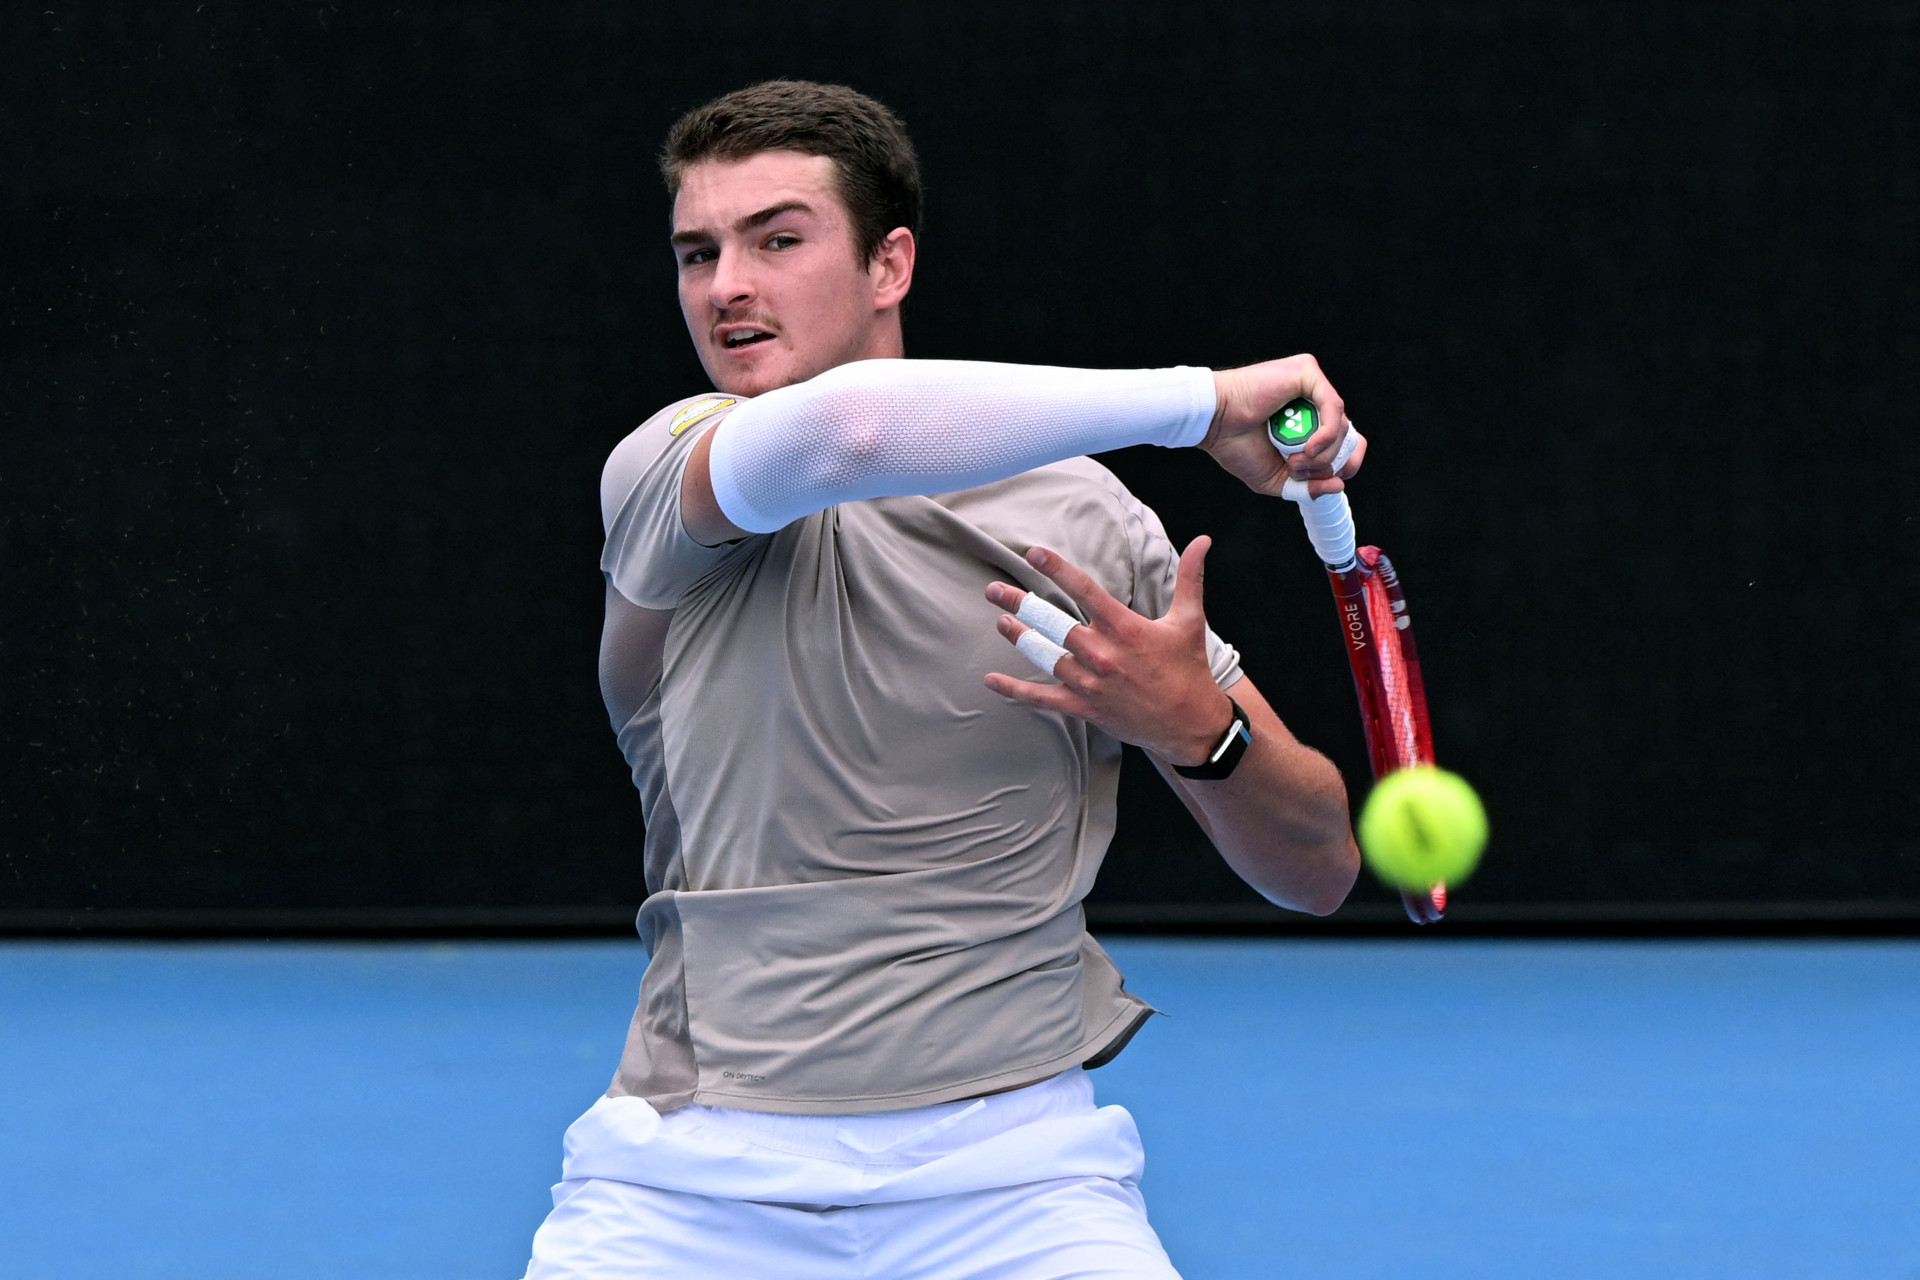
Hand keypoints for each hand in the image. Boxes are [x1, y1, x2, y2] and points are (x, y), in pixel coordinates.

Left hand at [984, 538, 1231, 765]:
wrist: (1190, 724)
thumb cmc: (1188, 669)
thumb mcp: (1189, 621)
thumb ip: (1189, 578)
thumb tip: (1203, 540)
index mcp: (1124, 628)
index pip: (1084, 590)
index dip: (1056, 569)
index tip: (1032, 553)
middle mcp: (1102, 653)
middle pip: (1051, 622)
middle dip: (1019, 604)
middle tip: (994, 590)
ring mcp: (1090, 682)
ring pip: (1043, 655)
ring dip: (1018, 638)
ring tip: (1001, 621)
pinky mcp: (1084, 707)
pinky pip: (1042, 697)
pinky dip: (1015, 690)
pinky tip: (991, 680)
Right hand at [1204, 355, 1366, 497]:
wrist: (1213, 423)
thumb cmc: (1236, 446)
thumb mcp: (1277, 479)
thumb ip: (1307, 487)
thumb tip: (1339, 486)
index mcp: (1307, 421)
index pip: (1346, 440)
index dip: (1346, 463)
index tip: (1332, 478)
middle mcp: (1312, 400)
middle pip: (1347, 435)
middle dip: (1330, 462)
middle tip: (1297, 469)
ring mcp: (1311, 384)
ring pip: (1341, 425)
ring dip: (1321, 453)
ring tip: (1293, 460)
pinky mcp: (1307, 372)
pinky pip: (1333, 406)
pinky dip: (1326, 433)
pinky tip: (1308, 447)